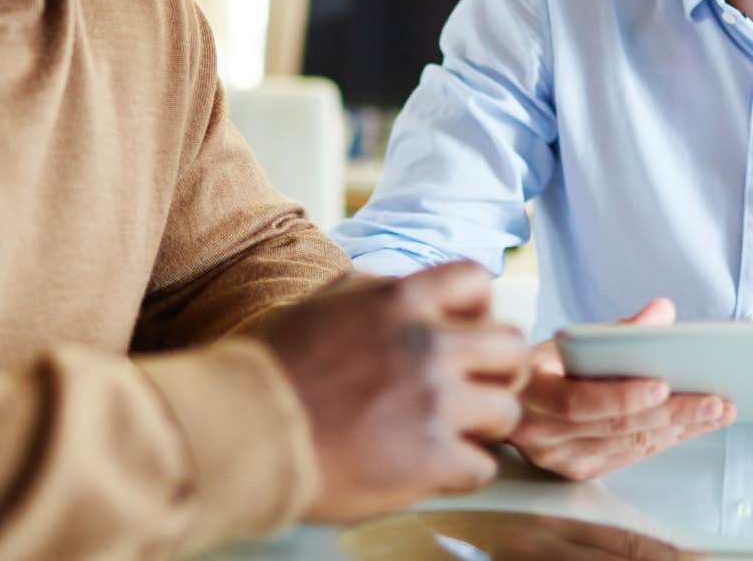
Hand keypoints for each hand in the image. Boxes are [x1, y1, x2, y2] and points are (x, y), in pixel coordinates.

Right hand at [258, 261, 531, 521]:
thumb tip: (396, 291)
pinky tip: (433, 470)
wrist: (241, 431)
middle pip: (510, 346)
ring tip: (449, 435)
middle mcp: (426, 343)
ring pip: (506, 410)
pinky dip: (463, 472)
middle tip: (474, 391)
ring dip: (482, 425)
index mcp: (398, 299)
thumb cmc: (267, 370)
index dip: (479, 310)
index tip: (464, 335)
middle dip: (497, 370)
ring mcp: (434, 401)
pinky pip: (484, 467)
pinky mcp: (431, 458)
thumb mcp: (322, 304)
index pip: (476, 281)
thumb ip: (371, 295)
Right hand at [509, 298, 734, 479]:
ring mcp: (557, 457)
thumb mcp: (569, 341)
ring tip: (716, 411)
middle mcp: (538, 431)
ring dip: (678, 429)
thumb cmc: (543, 365)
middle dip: (671, 413)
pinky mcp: (576, 470)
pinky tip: (690, 426)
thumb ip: (617, 330)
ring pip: (627, 444)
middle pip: (613, 427)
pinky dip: (664, 440)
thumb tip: (663, 312)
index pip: (577, 401)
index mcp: (530, 390)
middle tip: (714, 400)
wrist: (514, 399)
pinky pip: (628, 456)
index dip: (621, 396)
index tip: (663, 385)